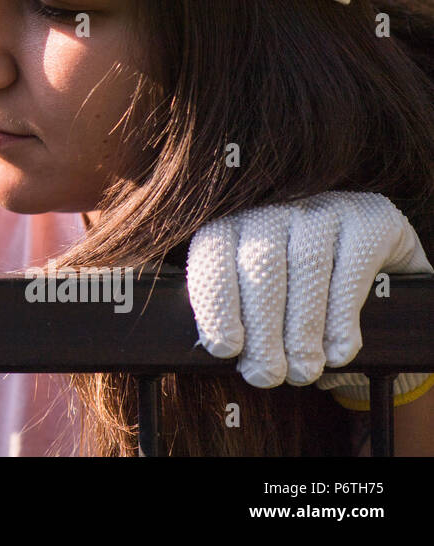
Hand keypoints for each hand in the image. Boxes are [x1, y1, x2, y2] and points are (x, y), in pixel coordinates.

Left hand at [186, 191, 431, 387]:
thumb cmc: (302, 290)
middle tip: (266, 375)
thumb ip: (241, 319)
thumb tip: (222, 354)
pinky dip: (343, 317)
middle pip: (260, 266)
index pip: (213, 255)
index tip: (224, 348)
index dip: (215, 301)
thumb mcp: (265, 299)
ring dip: (301, 329)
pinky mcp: (368, 221)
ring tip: (301, 371)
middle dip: (262, 329)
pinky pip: (352, 269)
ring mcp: (322, 211)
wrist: (373, 263)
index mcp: (235, 227)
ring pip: (305, 268)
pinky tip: (338, 352)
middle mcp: (274, 212)